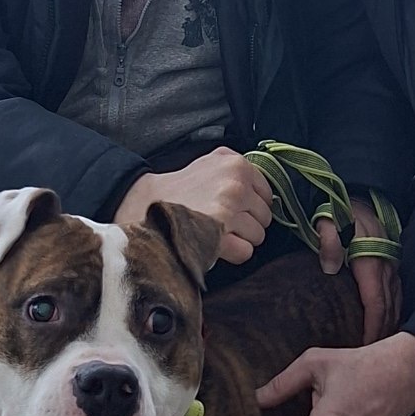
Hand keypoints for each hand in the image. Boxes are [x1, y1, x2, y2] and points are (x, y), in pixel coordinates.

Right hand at [115, 147, 271, 264]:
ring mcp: (229, 211)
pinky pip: (245, 252)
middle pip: (265, 218)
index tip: (236, 209)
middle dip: (248, 224)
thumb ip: (238, 170)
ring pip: (258, 236)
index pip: (267, 195)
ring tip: (216, 232)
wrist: (146, 203)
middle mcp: (236, 185)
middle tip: (223, 223)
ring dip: (240, 239)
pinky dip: (232, 254)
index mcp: (237, 165)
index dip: (252, 206)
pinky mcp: (219, 235)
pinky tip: (215, 244)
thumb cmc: (181, 188)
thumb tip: (267, 193)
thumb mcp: (211, 162)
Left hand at [313, 200, 401, 343]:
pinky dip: (393, 314)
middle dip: (382, 335)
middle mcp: (386, 268)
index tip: (365, 346)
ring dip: (389, 326)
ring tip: (378, 350)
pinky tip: (386, 328)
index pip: (376, 303)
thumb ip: (328, 242)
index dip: (372, 327)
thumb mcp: (328, 222)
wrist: (359, 195)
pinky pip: (396, 296)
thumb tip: (330, 267)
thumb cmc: (339, 212)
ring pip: (395, 304)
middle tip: (370, 359)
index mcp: (370, 262)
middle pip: (389, 309)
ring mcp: (391, 268)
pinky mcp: (391, 267)